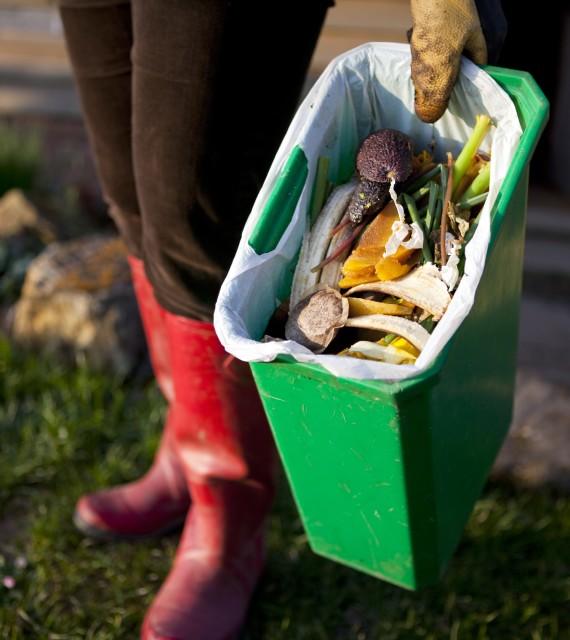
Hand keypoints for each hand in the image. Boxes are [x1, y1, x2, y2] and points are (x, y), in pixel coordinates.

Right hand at [410, 0, 487, 122]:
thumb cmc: (455, 13)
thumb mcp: (475, 34)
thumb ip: (479, 55)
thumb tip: (481, 70)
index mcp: (443, 70)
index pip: (435, 104)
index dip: (436, 113)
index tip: (441, 114)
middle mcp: (426, 72)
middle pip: (424, 102)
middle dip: (432, 107)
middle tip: (440, 108)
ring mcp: (417, 65)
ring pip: (420, 91)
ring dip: (428, 95)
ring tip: (437, 95)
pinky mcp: (412, 58)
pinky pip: (418, 78)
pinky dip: (424, 82)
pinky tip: (432, 78)